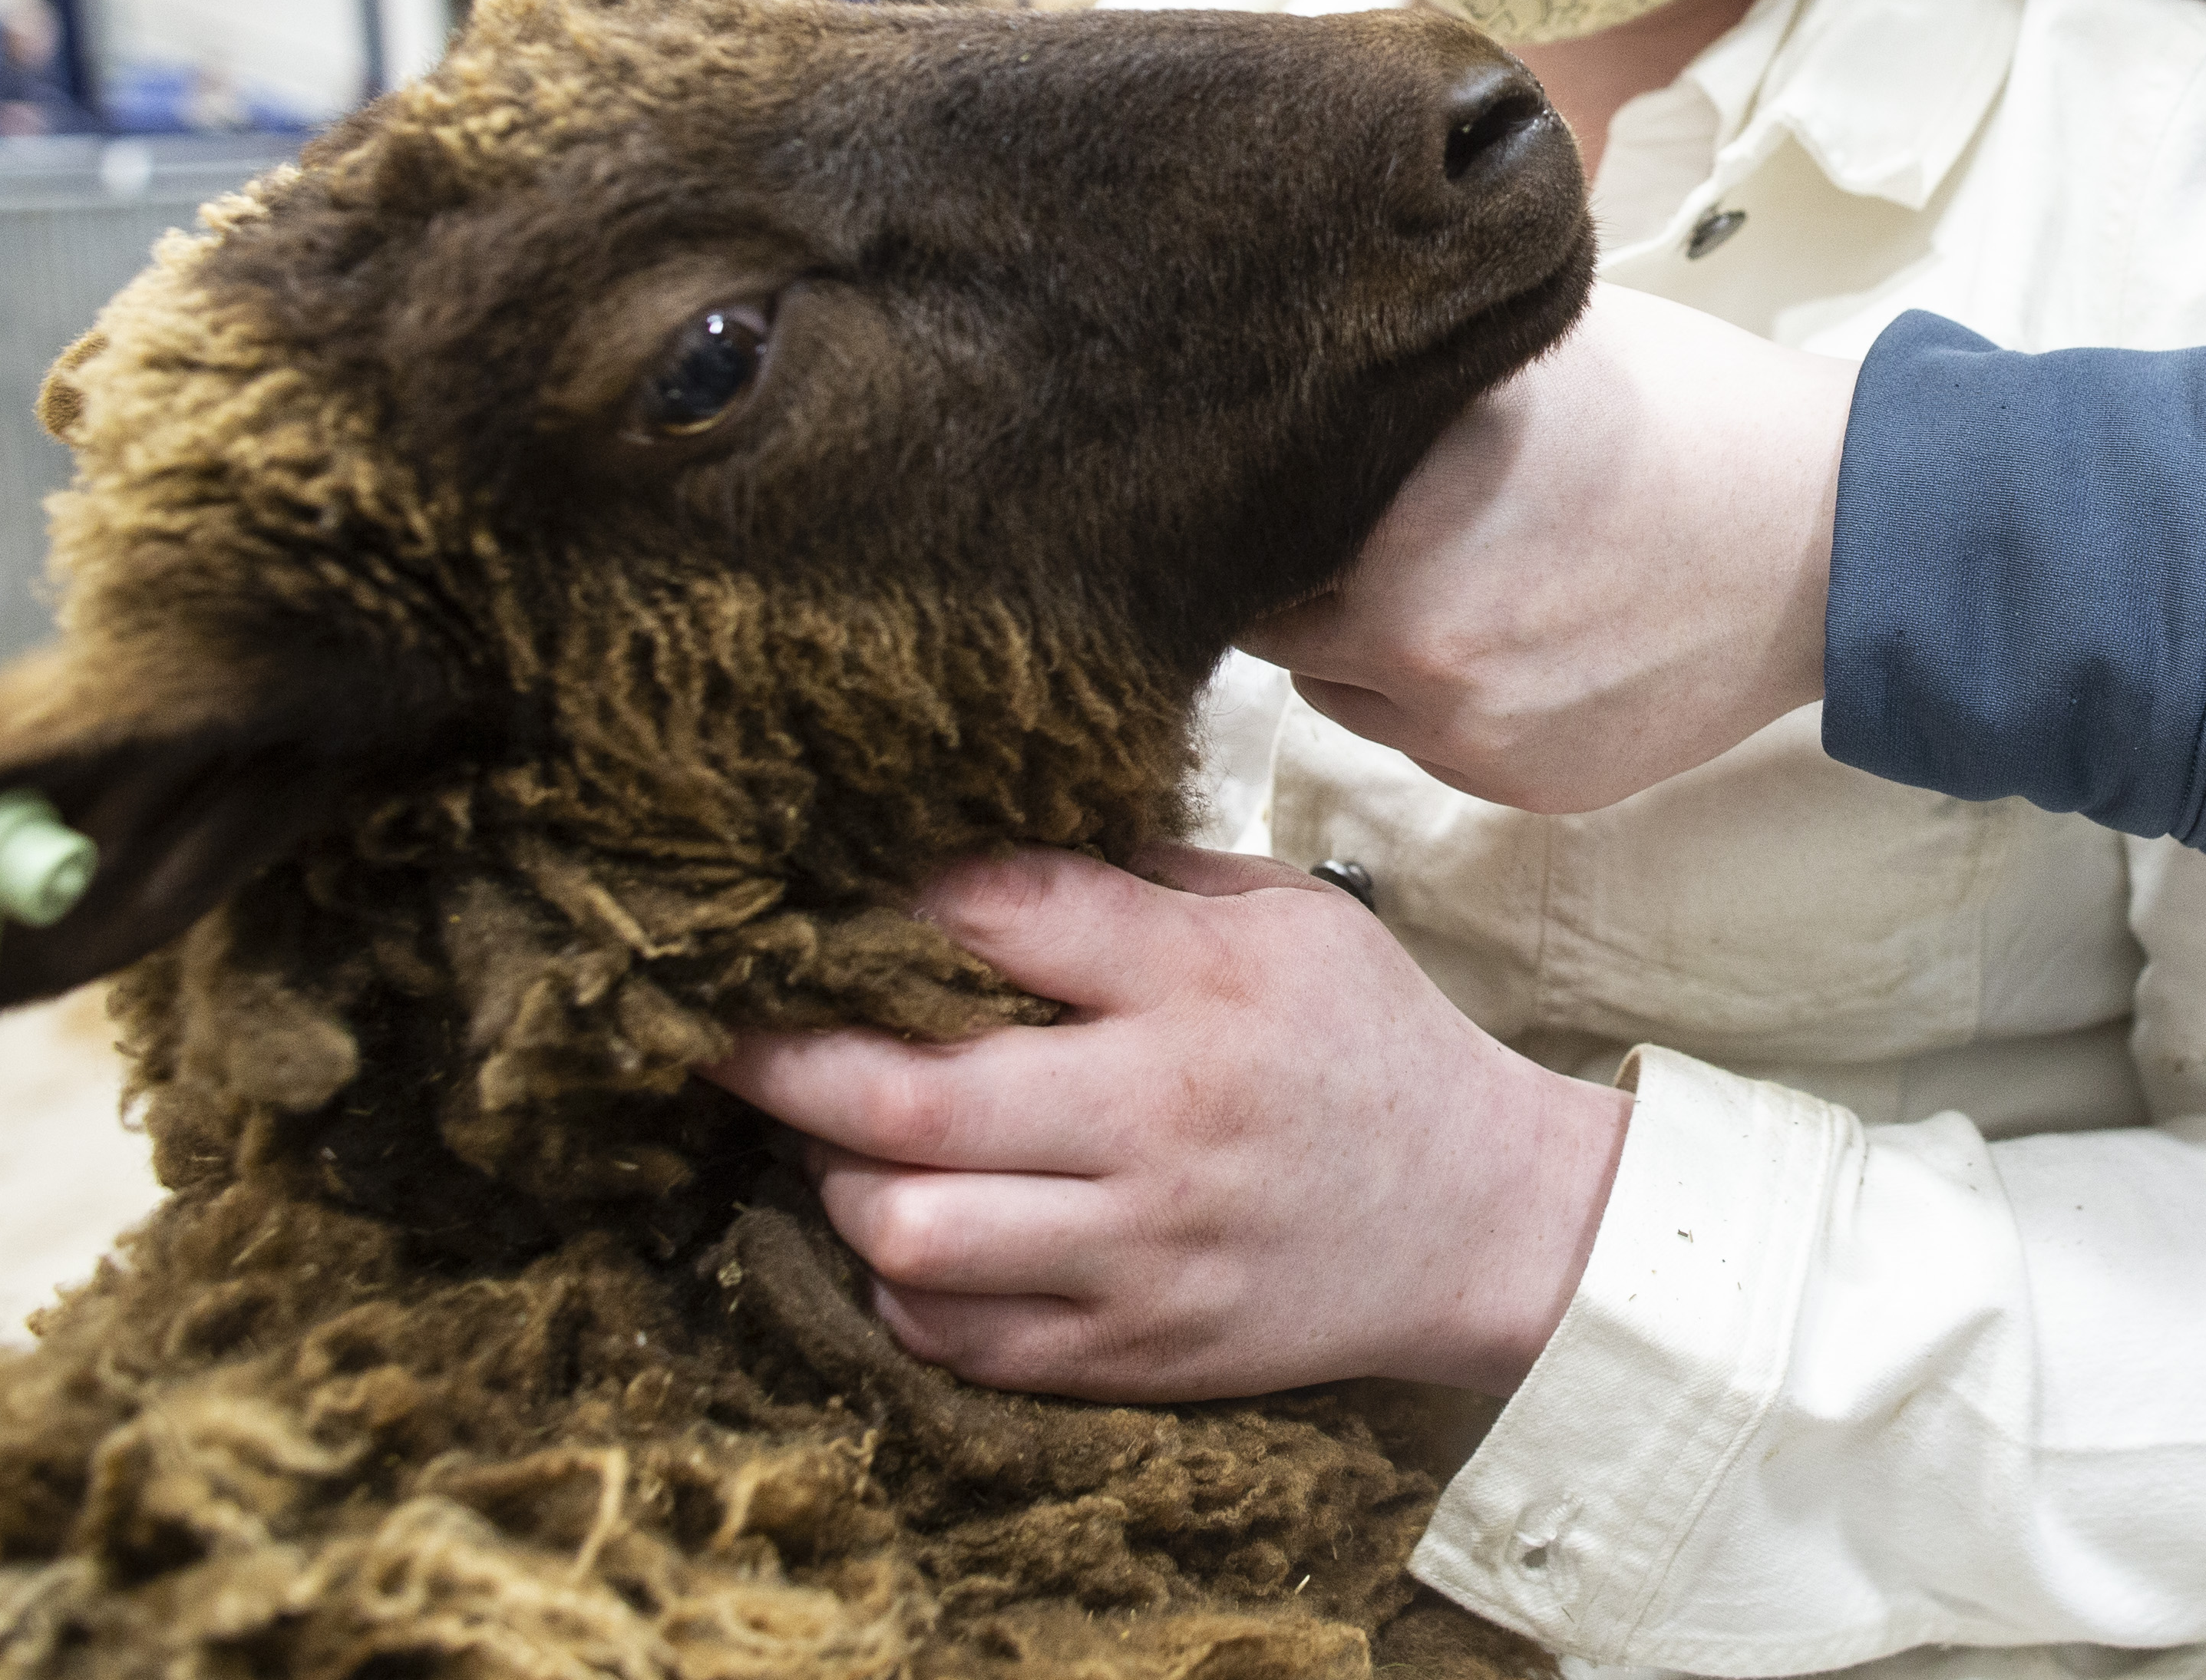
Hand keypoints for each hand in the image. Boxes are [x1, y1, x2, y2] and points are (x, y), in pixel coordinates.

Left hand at [704, 844, 1628, 1400]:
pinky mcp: (1133, 1352)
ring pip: (909, 1233)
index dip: (887, 896)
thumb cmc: (1365, 1042)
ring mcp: (1142, 1252)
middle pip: (912, 1100)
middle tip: (726, 1026)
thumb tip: (963, 854)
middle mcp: (1164, 1119)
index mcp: (1203, 983)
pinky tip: (919, 1229)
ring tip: (839, 1140)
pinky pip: (955, 1335)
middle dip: (783, 1058)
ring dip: (839, 1181)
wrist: (1480, 1218)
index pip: (1004, 914)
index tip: (821, 890)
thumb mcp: (1284, 914)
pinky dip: (905, 1283)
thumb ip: (1134, 881)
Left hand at [1244, 283, 1851, 811]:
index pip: (1243, 532)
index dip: (1250, 500)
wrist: (1833, 535)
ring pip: (1343, 692)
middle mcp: (1410, 638)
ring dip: (1363, 644)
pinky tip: (1517, 627)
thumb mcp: (1520, 349)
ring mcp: (1469, 727)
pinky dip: (1442, 692)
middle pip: (1278, 624)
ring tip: (1450, 571)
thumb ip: (1395, 388)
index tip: (1274, 475)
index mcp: (1391, 518)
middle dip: (1303, 576)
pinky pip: (1426, 740)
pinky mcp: (1523, 784)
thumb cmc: (1685, 415)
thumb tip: (1289, 378)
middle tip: (1361, 523)